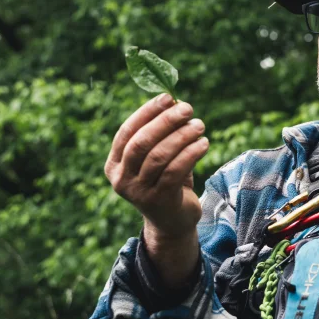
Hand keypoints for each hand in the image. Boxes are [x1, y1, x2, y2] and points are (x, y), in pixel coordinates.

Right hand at [104, 93, 208, 240]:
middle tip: (187, 108)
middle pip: (142, 142)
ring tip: (200, 125)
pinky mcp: (158, 201)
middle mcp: (121, 179)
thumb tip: (175, 102)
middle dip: (166, 121)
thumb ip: (162, 134)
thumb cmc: (166, 180)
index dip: (147, 112)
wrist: (172, 221)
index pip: (127, 131)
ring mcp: (138, 192)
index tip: (168, 97)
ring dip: (182, 136)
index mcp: (114, 163)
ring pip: (159, 156)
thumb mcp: (159, 157)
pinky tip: (204, 143)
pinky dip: (191, 153)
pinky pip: (175, 171)